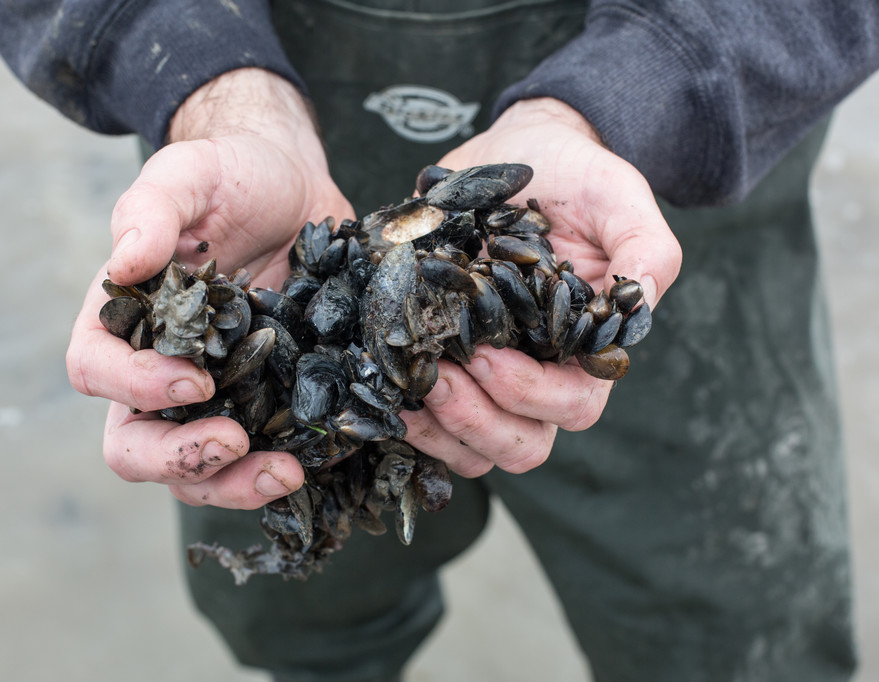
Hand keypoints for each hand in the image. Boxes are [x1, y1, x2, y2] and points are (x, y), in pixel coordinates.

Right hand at [66, 69, 353, 508]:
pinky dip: (280, 468)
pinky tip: (318, 457)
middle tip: (235, 442)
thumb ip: (151, 210)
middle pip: (134, 445)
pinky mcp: (264, 402)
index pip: (95, 368)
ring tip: (288, 472)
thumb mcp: (191, 174)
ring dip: (234, 484)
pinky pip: (260, 455)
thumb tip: (125, 262)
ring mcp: (213, 395)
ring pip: (195, 472)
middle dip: (179, 458)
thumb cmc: (231, 175)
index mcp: (124, 317)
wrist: (293, 188)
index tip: (193, 380)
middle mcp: (156, 368)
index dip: (133, 386)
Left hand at [402, 98, 681, 477]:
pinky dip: (403, 412)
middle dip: (476, 421)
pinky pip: (426, 421)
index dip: (529, 394)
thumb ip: (646, 248)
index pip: (572, 405)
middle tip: (437, 376)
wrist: (520, 153)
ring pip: (472, 448)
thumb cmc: (576, 177)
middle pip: (521, 444)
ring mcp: (486, 377)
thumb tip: (641, 298)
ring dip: (437, 428)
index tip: (486, 356)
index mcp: (583, 349)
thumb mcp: (619, 197)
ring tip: (405, 382)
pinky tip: (381, 383)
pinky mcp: (442, 360)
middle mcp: (536, 373)